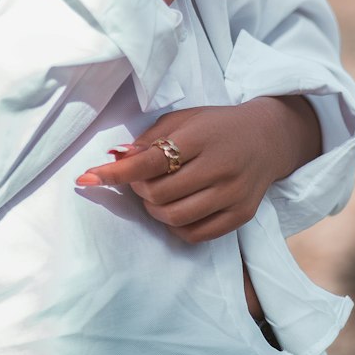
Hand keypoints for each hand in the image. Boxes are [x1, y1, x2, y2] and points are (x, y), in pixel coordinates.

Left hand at [74, 97, 321, 243]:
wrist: (268, 138)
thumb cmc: (217, 126)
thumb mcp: (184, 119)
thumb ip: (149, 139)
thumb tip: (116, 159)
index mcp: (202, 138)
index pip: (150, 162)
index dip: (115, 173)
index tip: (86, 179)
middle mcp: (220, 168)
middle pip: (158, 195)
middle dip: (138, 189)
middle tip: (141, 178)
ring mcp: (232, 195)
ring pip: (173, 218)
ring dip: (154, 209)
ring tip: (158, 193)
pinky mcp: (240, 216)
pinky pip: (194, 235)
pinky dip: (175, 226)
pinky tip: (177, 208)